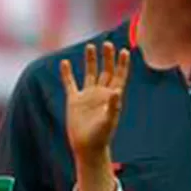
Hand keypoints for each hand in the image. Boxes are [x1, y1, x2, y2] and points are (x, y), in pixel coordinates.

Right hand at [60, 42, 130, 161]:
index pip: (120, 76)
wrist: (87, 146)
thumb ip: (113, 106)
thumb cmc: (101, 136)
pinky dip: (68, 73)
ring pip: (90, 73)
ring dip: (91, 60)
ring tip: (90, 46)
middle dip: (108, 58)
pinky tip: (65, 62)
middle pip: (106, 71)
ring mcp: (88, 96)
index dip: (122, 64)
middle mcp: (101, 93)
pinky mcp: (74, 101)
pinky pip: (70, 83)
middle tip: (108, 43)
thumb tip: (116, 92)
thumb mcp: (108, 120)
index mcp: (113, 96)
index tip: (125, 50)